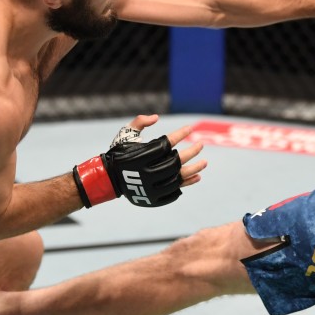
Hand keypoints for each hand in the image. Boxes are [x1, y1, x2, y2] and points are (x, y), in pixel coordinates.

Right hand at [73, 115, 205, 207]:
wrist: (109, 178)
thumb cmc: (120, 153)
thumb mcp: (126, 134)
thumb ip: (140, 122)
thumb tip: (156, 117)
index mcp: (142, 154)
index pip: (167, 143)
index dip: (180, 135)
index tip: (189, 129)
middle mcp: (148, 171)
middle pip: (177, 161)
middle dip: (192, 152)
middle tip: (201, 145)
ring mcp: (152, 186)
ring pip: (179, 177)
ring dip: (194, 169)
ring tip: (205, 163)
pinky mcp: (154, 196)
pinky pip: (175, 191)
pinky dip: (187, 183)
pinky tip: (196, 177)